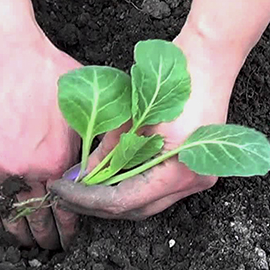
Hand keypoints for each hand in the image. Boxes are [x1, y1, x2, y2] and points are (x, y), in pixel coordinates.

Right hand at [0, 33, 80, 247]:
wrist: (6, 55)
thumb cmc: (48, 75)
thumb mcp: (84, 107)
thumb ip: (94, 141)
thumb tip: (103, 167)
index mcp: (56, 162)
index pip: (66, 209)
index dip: (69, 228)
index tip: (70, 239)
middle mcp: (27, 172)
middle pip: (37, 217)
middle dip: (46, 237)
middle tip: (50, 247)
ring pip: (9, 213)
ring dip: (18, 233)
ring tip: (26, 244)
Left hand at [49, 32, 240, 219]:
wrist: (208, 59)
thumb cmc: (172, 79)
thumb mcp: (130, 116)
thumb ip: (106, 151)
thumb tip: (82, 175)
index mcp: (178, 172)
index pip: (123, 201)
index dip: (87, 199)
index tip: (61, 190)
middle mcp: (192, 183)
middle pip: (136, 209)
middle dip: (98, 204)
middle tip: (68, 194)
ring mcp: (199, 178)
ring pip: (148, 202)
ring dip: (116, 197)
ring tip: (85, 187)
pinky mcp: (196, 168)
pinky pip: (160, 188)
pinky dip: (134, 186)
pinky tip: (112, 177)